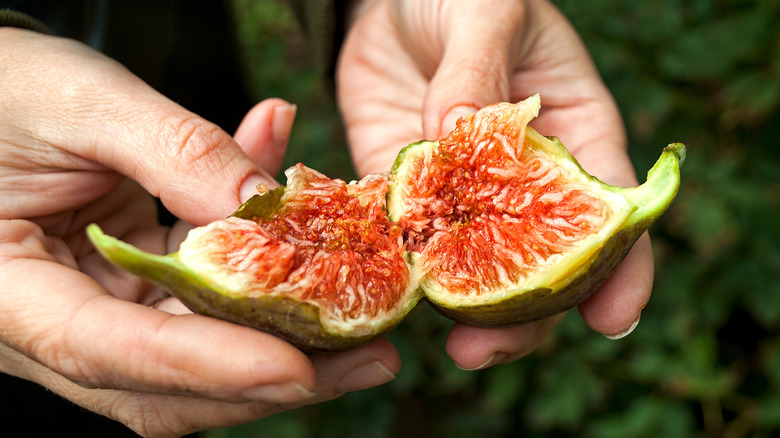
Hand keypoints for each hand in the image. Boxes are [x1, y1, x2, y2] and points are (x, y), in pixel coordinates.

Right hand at [0, 28, 398, 436]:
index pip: (106, 348)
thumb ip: (171, 150)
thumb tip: (263, 206)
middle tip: (369, 358)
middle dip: (271, 378)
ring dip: (287, 343)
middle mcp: (52, 324)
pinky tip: (310, 229)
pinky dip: (264, 274)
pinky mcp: (136, 291)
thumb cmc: (5, 90)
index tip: (294, 368)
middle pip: (164, 382)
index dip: (205, 366)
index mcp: (7, 292)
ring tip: (370, 327)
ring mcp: (98, 313)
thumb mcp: (80, 102)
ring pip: (198, 359)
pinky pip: (208, 300)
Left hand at [337, 0, 651, 368]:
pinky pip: (408, 238)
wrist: (394, 1)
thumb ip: (479, 70)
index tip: (612, 320)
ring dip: (464, 313)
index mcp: (569, 136)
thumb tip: (459, 135)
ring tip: (451, 346)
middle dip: (525, 316)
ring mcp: (462, 194)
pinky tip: (394, 300)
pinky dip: (404, 272)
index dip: (618, 270)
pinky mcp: (407, 193)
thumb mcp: (488, 10)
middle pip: (538, 264)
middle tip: (489, 347)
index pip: (605, 213)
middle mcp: (520, 181)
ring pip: (474, 268)